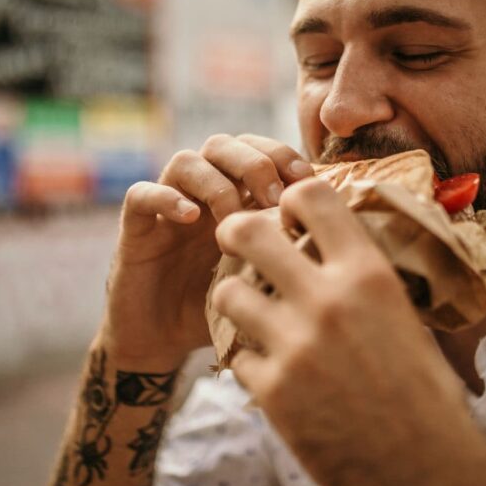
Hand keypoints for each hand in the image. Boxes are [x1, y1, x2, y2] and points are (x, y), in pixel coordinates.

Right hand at [103, 134, 312, 366]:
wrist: (163, 341)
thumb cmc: (222, 309)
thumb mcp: (265, 279)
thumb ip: (294, 255)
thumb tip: (349, 242)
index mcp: (238, 197)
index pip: (260, 151)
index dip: (285, 156)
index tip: (309, 183)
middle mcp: (203, 193)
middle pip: (225, 143)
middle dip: (255, 162)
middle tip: (276, 198)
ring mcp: (168, 206)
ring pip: (187, 160)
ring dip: (216, 182)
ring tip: (234, 216)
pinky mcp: (136, 227)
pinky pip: (142, 193)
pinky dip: (167, 197)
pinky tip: (190, 218)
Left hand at [210, 178, 470, 485]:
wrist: (427, 467)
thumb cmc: (424, 390)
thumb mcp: (403, 315)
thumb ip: (362, 277)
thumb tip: (332, 245)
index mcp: (367, 273)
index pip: (310, 195)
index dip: (290, 200)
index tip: (288, 217)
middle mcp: (327, 300)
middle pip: (246, 232)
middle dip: (236, 233)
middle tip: (239, 245)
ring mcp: (294, 346)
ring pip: (226, 292)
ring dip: (235, 300)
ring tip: (252, 313)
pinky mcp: (271, 391)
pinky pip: (235, 354)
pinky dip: (249, 360)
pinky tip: (271, 370)